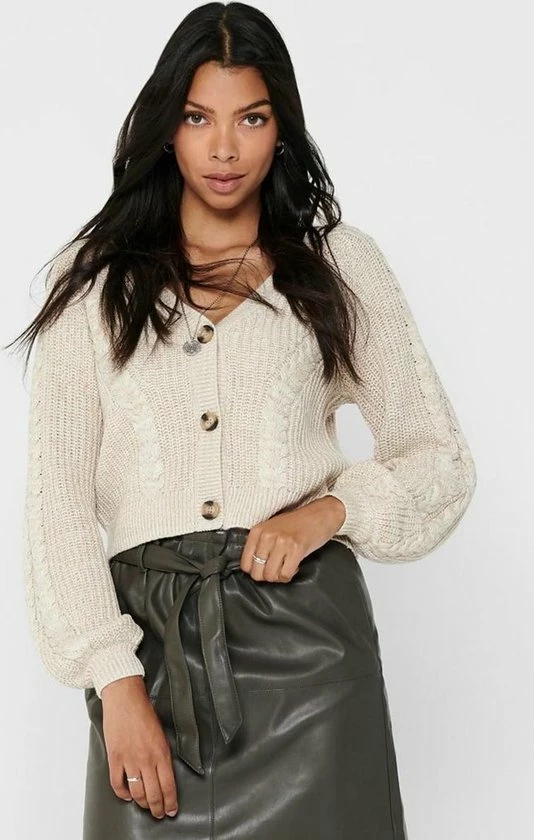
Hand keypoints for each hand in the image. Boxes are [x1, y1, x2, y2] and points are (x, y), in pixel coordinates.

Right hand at [100, 675, 178, 819]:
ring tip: (146, 807)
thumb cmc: (144, 712)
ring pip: (137, 792)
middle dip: (158, 808)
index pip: (168, 786)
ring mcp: (129, 760)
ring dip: (142, 804)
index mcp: (161, 753)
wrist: (125, 699)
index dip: (170, 802)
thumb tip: (164, 773)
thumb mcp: (161, 733)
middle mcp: (146, 759)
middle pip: (153, 793)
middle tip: (160, 813)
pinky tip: (127, 796)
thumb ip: (163, 754)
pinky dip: (122, 793)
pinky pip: (117, 784)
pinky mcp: (115, 758)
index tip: (172, 810)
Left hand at [240, 495, 345, 582]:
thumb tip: (252, 567)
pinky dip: (290, 574)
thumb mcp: (271, 528)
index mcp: (258, 531)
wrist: (320, 515)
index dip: (255, 571)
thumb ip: (260, 544)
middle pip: (257, 573)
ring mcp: (281, 543)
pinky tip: (294, 565)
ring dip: (279, 576)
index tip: (264, 569)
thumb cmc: (296, 523)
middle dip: (267, 576)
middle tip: (277, 569)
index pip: (245, 564)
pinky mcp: (296, 550)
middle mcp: (267, 536)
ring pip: (270, 576)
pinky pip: (285, 575)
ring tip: (286, 567)